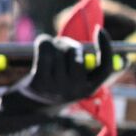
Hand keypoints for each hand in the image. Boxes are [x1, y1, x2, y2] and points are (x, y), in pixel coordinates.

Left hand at [0, 30, 115, 117]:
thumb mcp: (72, 79)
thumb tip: (90, 44)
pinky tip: (41, 44)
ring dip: (52, 44)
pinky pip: (45, 51)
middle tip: (59, 44)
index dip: (106, 48)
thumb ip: (82, 62)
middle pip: (75, 51)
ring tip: (48, 52)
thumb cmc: (54, 85)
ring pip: (58, 49)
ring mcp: (58, 87)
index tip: (99, 30)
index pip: (105, 67)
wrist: (29, 105)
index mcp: (89, 88)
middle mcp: (76, 89)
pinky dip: (43, 42)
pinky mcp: (41, 82)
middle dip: (66, 42)